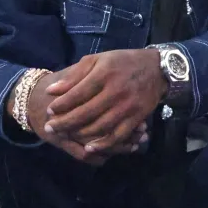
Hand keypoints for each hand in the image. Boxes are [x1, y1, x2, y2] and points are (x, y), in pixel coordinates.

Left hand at [44, 49, 165, 154]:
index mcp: (105, 73)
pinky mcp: (137, 117)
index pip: (77, 93)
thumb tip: (52, 91)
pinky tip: (90, 147)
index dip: (60, 105)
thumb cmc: (123, 62)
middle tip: (50, 127)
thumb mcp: (98, 59)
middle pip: (85, 113)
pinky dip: (103, 144)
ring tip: (65, 135)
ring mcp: (128, 106)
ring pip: (99, 126)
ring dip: (79, 134)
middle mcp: (116, 91)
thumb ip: (75, 75)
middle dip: (64, 122)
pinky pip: (118, 135)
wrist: (157, 69)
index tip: (49, 110)